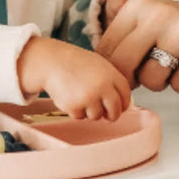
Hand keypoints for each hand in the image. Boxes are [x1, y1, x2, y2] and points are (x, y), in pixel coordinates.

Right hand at [17, 36, 131, 120]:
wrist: (52, 61)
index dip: (124, 104)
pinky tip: (70, 96)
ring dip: (90, 111)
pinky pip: (80, 117)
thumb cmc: (75, 62)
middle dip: (112, 115)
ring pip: (97, 116)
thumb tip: (124, 103)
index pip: (126, 95)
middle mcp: (102, 86)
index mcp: (110, 74)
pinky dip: (76, 111)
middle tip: (107, 115)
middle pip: (115, 111)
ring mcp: (88, 97)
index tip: (121, 108)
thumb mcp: (98, 65)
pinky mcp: (75, 106)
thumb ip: (111, 81)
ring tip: (80, 96)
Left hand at [95, 0, 178, 93]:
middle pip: (124, 66)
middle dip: (134, 78)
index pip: (107, 49)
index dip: (113, 70)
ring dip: (161, 81)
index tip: (126, 72)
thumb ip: (122, 40)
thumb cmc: (178, 29)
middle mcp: (158, 12)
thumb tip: (100, 74)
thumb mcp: (147, 22)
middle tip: (148, 72)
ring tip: (174, 64)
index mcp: (138, 5)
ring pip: (152, 80)